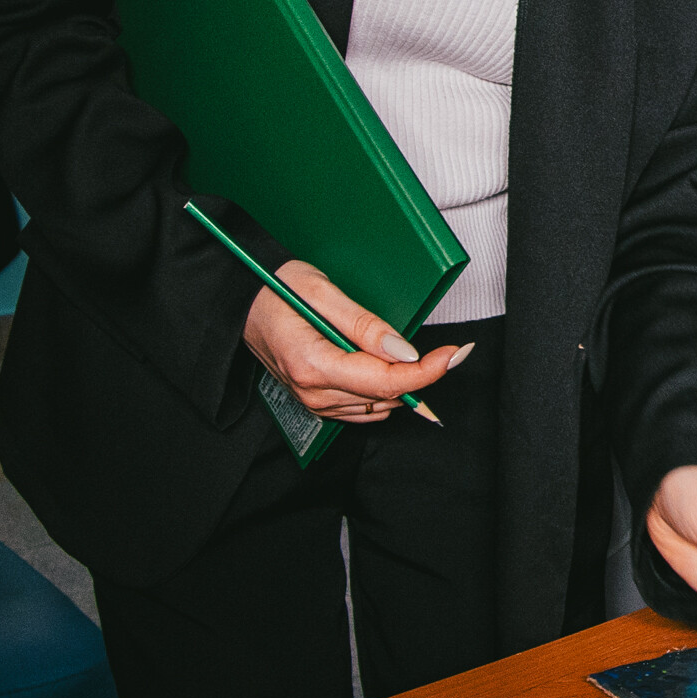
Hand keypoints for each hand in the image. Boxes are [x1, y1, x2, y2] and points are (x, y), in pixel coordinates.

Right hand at [243, 260, 464, 423]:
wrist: (241, 304)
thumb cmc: (276, 289)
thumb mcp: (321, 291)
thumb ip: (363, 324)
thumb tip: (404, 351)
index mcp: (312, 364)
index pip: (384, 381)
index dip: (426, 372)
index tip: (455, 354)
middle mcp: (312, 393)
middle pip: (386, 396)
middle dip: (422, 375)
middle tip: (450, 351)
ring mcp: (313, 403)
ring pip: (378, 405)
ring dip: (403, 385)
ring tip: (419, 357)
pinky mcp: (316, 404)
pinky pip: (363, 408)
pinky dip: (384, 392)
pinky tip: (389, 368)